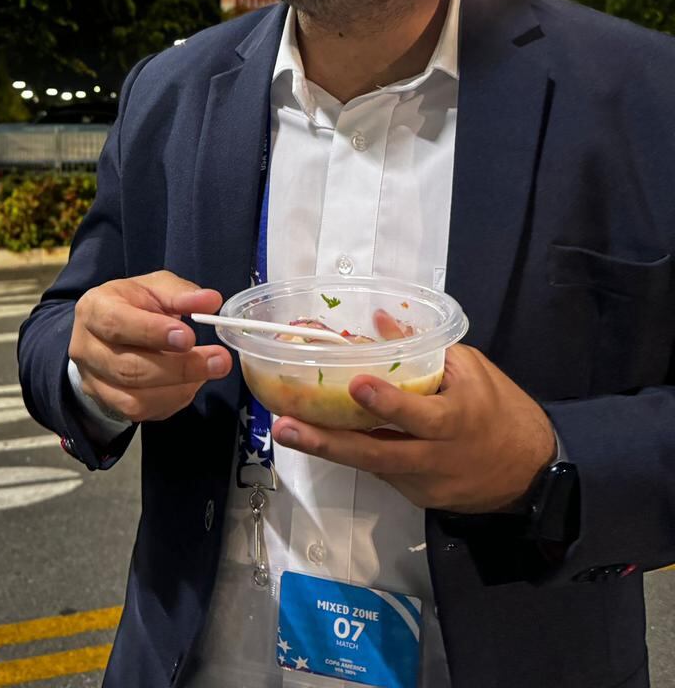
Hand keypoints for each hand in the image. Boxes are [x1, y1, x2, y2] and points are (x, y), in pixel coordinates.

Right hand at [69, 270, 233, 423]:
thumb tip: (211, 301)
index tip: (189, 337)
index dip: (152, 332)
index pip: (117, 324)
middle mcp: (86, 348)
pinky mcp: (107, 403)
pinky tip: (190, 384)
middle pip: (128, 368)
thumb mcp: (155, 288)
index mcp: (94, 309)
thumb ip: (180, 294)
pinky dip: (172, 400)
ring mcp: (93, 380)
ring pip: (134, 398)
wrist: (106, 332)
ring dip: (179, 388)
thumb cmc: (133, 305)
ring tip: (208, 371)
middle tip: (219, 361)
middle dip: (178, 367)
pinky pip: (141, 413)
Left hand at [271, 344, 556, 513]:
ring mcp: (424, 482)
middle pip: (376, 451)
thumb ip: (425, 349)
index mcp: (455, 420)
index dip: (387, 403)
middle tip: (286, 425)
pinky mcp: (418, 497)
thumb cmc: (502, 409)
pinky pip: (382, 470)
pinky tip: (323, 437)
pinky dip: (354, 453)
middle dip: (327, 441)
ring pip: (371, 465)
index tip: (355, 384)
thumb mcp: (472, 369)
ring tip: (288, 431)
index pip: (418, 414)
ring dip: (327, 449)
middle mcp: (435, 457)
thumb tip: (378, 322)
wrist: (532, 472)